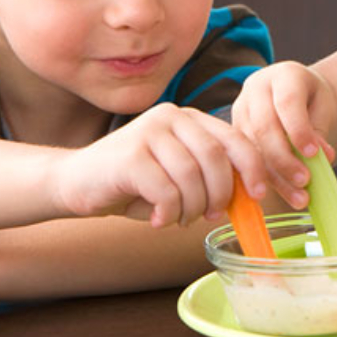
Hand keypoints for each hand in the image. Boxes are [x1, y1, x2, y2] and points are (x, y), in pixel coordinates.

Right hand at [53, 103, 266, 228]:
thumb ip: (209, 176)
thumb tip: (249, 196)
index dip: (253, 168)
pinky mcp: (129, 155)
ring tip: (179, 218)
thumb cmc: (134, 183)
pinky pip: (166, 190)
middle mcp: (171, 117)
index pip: (234, 138)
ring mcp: (148, 132)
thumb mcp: (179, 175)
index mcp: (189, 119)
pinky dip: (169, 212)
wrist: (77, 182)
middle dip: (220, 195)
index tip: (259, 195)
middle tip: (209, 216)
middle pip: (215, 158)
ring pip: (191, 177)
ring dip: (191, 208)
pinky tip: (160, 219)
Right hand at [230, 61, 336, 208]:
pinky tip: (282, 195)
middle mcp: (256, 88)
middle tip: (304, 181)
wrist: (298, 96)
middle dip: (284, 158)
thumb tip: (321, 158)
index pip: (287, 102)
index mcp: (283, 75)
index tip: (314, 155)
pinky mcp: (234, 132)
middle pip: (264, 126)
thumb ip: (319, 130)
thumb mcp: (324, 108)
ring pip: (253, 147)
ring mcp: (241, 109)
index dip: (299, 130)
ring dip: (275, 176)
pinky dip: (266, 180)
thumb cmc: (314, 101)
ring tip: (299, 197)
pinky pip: (246, 158)